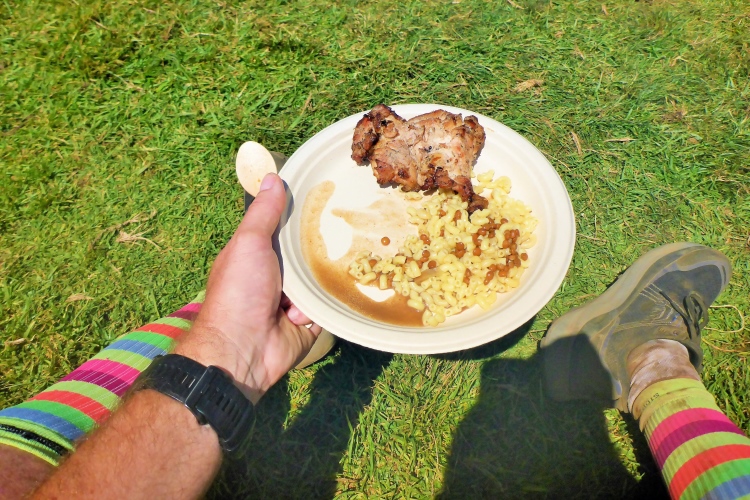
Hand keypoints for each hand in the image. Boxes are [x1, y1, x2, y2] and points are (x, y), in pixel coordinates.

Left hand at [176, 173, 320, 402]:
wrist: (243, 349)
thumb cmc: (240, 291)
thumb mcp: (249, 243)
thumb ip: (264, 213)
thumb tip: (272, 176)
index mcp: (257, 255)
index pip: (285, 230)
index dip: (303, 217)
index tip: (329, 198)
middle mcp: (275, 276)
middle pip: (307, 255)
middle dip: (321, 249)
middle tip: (350, 230)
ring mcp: (291, 301)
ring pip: (320, 281)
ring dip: (322, 281)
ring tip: (342, 265)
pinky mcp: (308, 322)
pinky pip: (327, 307)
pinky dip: (324, 306)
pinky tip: (324, 301)